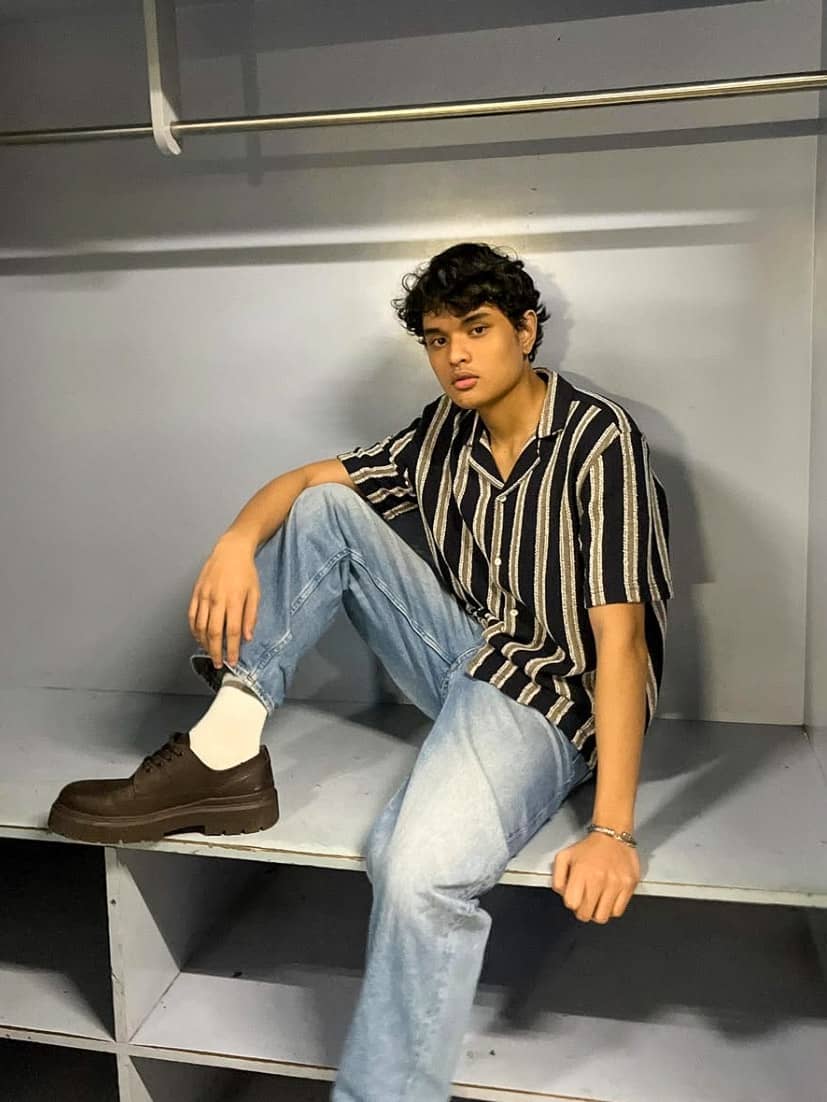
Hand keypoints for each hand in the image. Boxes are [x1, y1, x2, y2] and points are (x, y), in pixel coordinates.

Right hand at [188, 532, 260, 668]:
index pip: (232, 631)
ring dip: (204, 643)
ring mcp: (204, 596)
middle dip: (216, 651)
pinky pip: (192, 615)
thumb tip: (247, 637)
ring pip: (200, 626)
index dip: (232, 649)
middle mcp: (217, 600)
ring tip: (209, 653)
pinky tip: (198, 637)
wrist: (230, 551)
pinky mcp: (196, 593)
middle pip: (214, 632)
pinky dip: (194, 629)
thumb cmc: (246, 572)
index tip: (233, 661)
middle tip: (218, 664)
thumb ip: (251, 616)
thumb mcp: (256, 593)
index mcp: (234, 601)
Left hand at [551, 832, 639, 922]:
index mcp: (581, 872)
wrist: (613, 835)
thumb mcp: (564, 856)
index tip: (574, 897)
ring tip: (597, 900)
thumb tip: (561, 895)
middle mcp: (599, 879)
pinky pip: (617, 912)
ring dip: (597, 912)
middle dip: (582, 911)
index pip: (571, 904)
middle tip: (585, 901)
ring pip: (602, 917)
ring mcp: (615, 884)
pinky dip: (611, 909)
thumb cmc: (589, 847)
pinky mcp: (629, 886)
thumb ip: (558, 878)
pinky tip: (608, 898)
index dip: (571, 903)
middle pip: (586, 914)